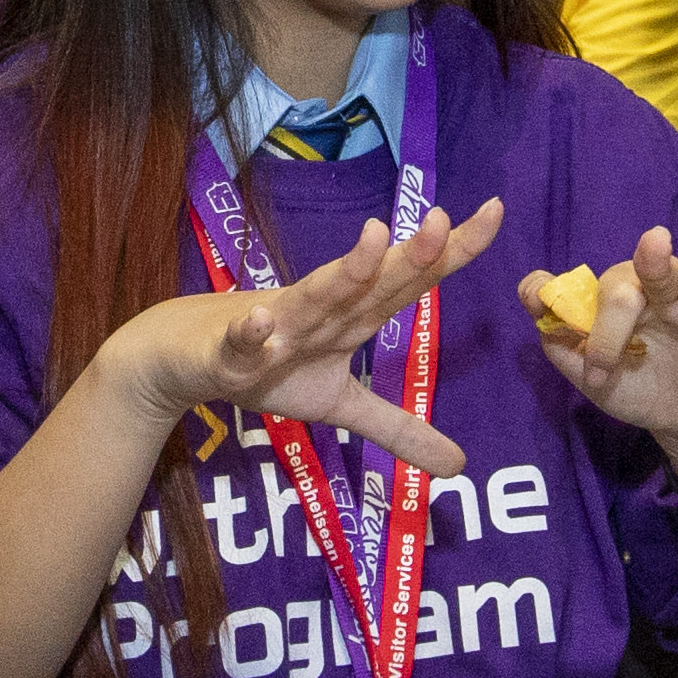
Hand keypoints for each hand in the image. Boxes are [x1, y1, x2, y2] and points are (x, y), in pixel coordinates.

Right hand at [119, 195, 505, 484]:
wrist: (182, 358)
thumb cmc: (267, 367)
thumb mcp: (340, 407)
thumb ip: (398, 430)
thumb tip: (461, 466)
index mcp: (354, 317)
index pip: (411, 280)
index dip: (453, 251)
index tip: (495, 211)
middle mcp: (323, 311)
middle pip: (374, 280)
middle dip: (411, 254)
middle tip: (445, 219)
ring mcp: (277, 327)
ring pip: (315, 296)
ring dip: (345, 270)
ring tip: (375, 237)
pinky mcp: (230, 352)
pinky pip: (242, 343)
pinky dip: (251, 333)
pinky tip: (262, 322)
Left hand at [546, 206, 677, 477]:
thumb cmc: (641, 391)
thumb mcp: (596, 380)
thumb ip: (563, 345)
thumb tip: (531, 295)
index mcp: (624, 303)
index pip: (603, 290)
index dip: (579, 296)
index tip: (536, 292)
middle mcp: (661, 297)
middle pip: (649, 274)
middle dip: (648, 262)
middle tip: (651, 243)